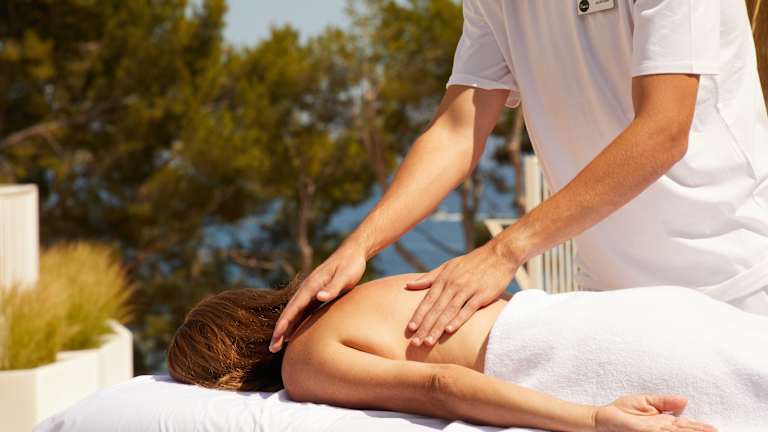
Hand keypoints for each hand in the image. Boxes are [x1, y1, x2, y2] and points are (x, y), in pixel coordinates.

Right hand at [269, 241, 366, 352]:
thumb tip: (319, 297)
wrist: (352, 252)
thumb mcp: (345, 276)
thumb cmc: (351, 265)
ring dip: (285, 329)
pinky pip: (302, 311)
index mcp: (311, 285)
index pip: (294, 307)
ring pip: (294, 313)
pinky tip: (293, 333)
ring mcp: (310, 292)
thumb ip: (333, 287)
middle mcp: (307, 289)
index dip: (285, 323)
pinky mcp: (316, 294)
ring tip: (278, 346)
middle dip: (280, 330)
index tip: (277, 336)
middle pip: (289, 312)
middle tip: (272, 349)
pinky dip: (295, 323)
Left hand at [404, 241, 518, 346]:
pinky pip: (468, 309)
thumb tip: (408, 285)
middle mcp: (453, 284)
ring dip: (437, 327)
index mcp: (444, 278)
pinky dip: (458, 319)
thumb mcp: (448, 266)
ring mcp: (468, 289)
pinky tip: (450, 330)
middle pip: (436, 309)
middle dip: (424, 326)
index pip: (428, 300)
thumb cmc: (472, 262)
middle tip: (415, 342)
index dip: (418, 315)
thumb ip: (429, 277)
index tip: (410, 329)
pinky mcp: (482, 294)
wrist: (499, 254)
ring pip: (449, 311)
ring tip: (428, 342)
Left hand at [594, 394, 716, 431]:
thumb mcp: (645, 401)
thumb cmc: (622, 410)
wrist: (602, 417)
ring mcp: (652, 431)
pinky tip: (678, 430)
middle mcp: (660, 428)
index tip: (714, 428)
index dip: (699, 427)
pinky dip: (673, 431)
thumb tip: (685, 399)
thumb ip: (665, 401)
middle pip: (685, 430)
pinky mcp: (643, 431)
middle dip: (699, 431)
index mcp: (663, 420)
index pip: (686, 425)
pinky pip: (661, 431)